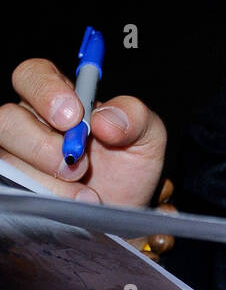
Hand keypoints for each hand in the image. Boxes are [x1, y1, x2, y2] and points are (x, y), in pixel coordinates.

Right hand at [0, 58, 165, 207]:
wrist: (122, 214)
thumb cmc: (128, 169)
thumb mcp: (147, 136)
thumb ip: (134, 117)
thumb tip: (105, 118)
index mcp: (62, 99)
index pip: (33, 74)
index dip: (45, 89)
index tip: (74, 115)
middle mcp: (31, 124)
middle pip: (8, 118)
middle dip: (41, 143)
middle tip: (77, 160)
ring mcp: (18, 159)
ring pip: (7, 159)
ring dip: (46, 178)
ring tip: (84, 191)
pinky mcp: (14, 189)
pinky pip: (9, 189)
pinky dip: (42, 199)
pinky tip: (70, 206)